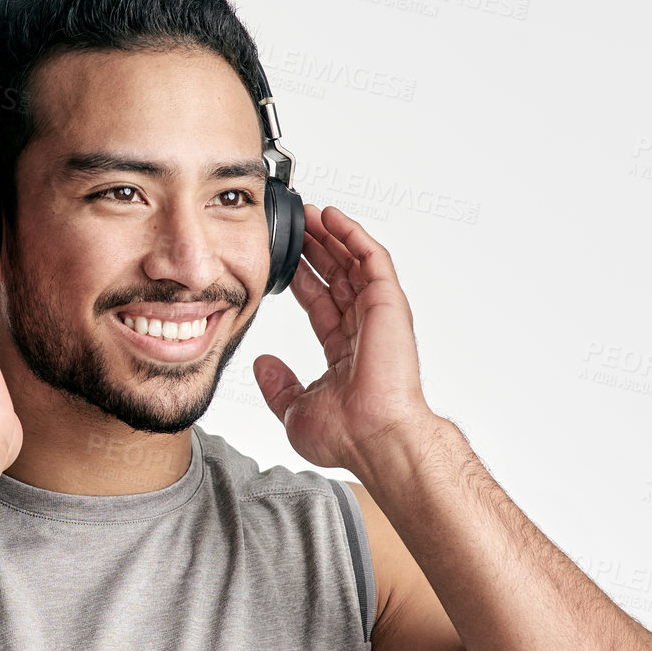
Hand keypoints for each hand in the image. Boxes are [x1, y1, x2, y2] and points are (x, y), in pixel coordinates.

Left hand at [252, 204, 438, 472]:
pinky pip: (372, 258)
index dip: (303, 277)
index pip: (319, 302)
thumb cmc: (348, 434)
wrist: (375, 437)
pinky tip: (333, 218)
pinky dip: (353, 235)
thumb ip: (278, 385)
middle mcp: (363, 328)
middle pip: (337, 276)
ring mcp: (378, 314)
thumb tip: (262, 365)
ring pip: (354, 262)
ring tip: (311, 213)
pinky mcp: (389, 303)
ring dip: (333, 235)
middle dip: (316, 249)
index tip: (285, 259)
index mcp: (344, 349)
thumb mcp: (295, 409)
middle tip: (296, 225)